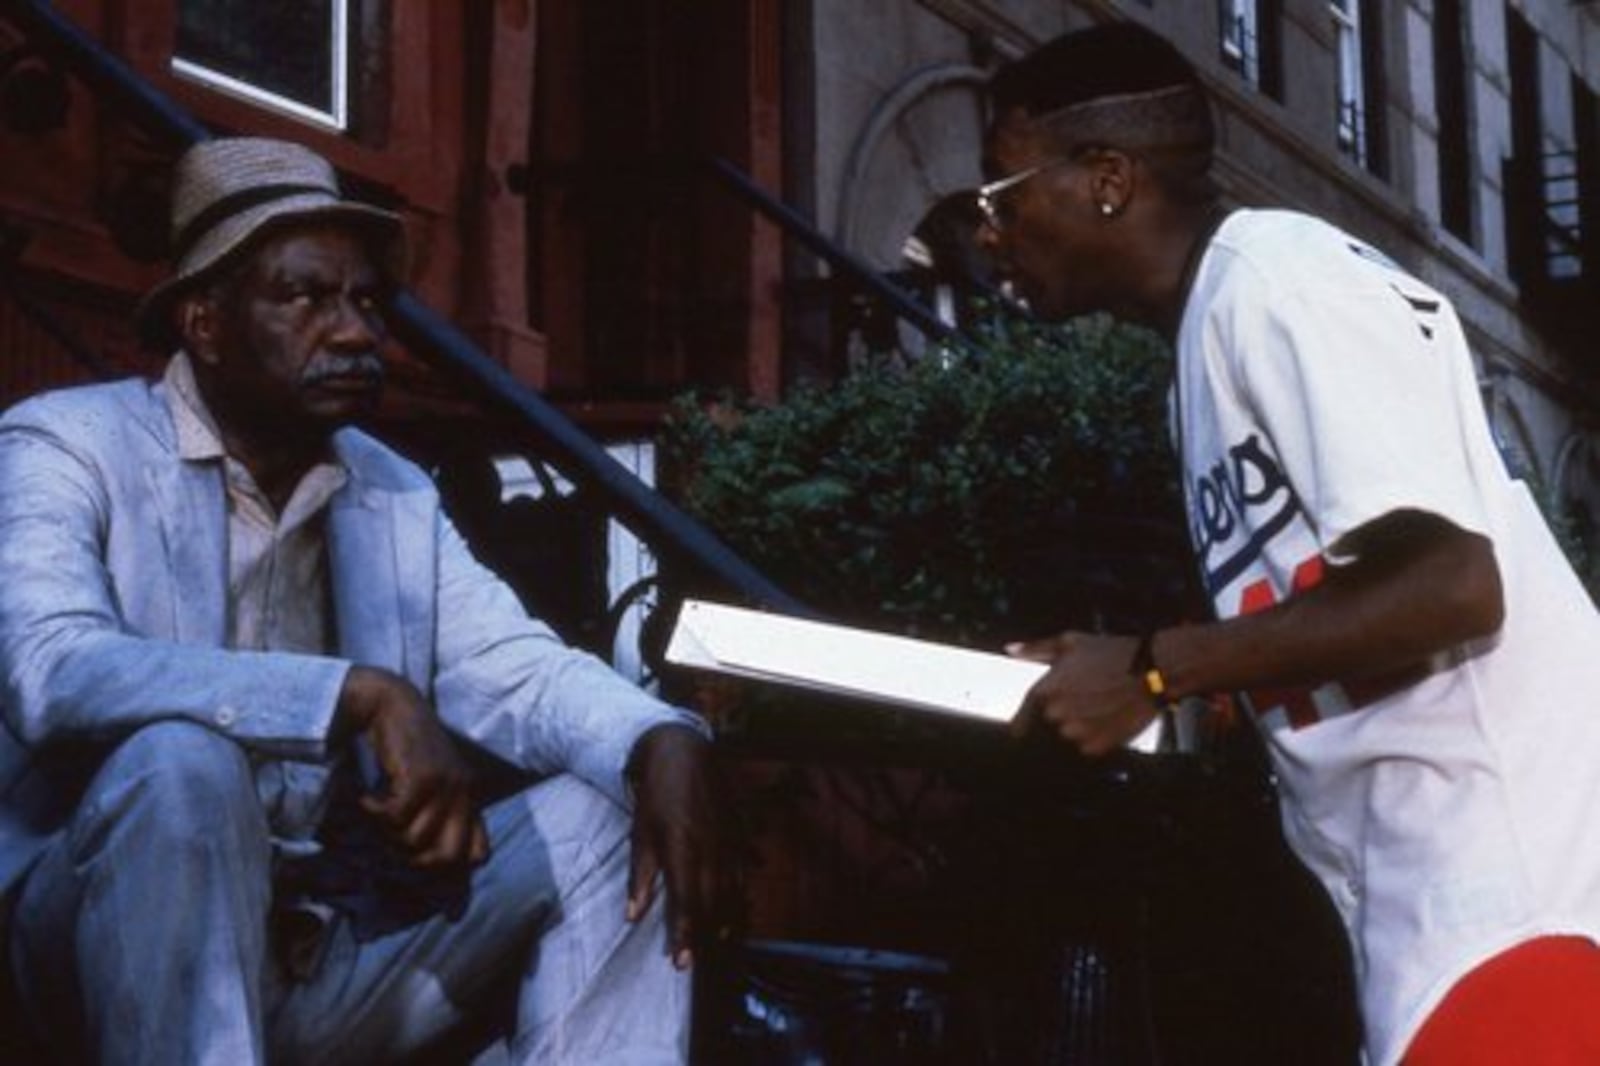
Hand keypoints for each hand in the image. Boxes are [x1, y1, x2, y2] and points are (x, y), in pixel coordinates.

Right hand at [337, 665, 488, 868]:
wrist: (391, 705)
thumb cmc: (404, 749)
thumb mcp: (430, 782)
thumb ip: (436, 816)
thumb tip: (424, 861)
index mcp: (470, 797)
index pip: (480, 854)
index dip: (451, 866)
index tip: (419, 856)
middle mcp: (464, 793)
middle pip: (448, 857)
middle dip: (415, 859)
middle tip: (392, 839)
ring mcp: (446, 785)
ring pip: (415, 840)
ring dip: (387, 832)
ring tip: (378, 809)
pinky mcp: (422, 777)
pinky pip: (395, 818)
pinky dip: (373, 812)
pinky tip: (367, 796)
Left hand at [624, 725, 728, 969]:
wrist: (683, 751)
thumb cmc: (656, 794)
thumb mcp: (641, 833)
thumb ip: (640, 877)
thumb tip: (632, 916)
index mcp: (682, 848)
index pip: (686, 902)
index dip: (685, 935)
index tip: (682, 962)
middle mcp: (710, 848)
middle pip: (713, 901)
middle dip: (706, 934)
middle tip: (700, 959)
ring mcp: (728, 839)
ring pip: (733, 888)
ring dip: (728, 916)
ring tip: (721, 940)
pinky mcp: (738, 830)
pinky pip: (745, 866)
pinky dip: (743, 888)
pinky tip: (742, 902)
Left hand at [1007, 631, 1158, 755]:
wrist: (1152, 671)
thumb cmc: (1112, 653)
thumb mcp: (1070, 642)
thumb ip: (1036, 648)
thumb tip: (1012, 649)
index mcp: (1048, 689)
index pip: (1025, 711)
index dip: (1021, 721)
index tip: (1018, 731)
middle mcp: (1058, 713)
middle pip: (1052, 718)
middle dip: (1064, 708)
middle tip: (1087, 694)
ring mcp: (1078, 731)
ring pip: (1070, 731)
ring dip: (1080, 722)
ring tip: (1101, 703)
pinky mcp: (1098, 745)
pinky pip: (1088, 744)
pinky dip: (1096, 734)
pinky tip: (1109, 716)